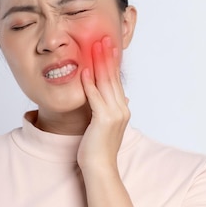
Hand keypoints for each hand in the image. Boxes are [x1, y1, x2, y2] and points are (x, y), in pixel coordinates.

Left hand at [77, 36, 130, 174]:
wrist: (100, 168)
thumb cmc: (98, 149)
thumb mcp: (106, 126)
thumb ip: (110, 111)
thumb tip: (122, 99)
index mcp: (122, 109)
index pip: (116, 80)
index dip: (112, 62)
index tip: (108, 46)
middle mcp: (121, 109)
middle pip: (113, 77)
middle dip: (107, 56)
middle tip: (103, 38)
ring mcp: (114, 114)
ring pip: (105, 83)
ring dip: (99, 63)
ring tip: (94, 46)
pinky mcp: (103, 119)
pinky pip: (95, 97)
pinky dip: (89, 83)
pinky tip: (83, 70)